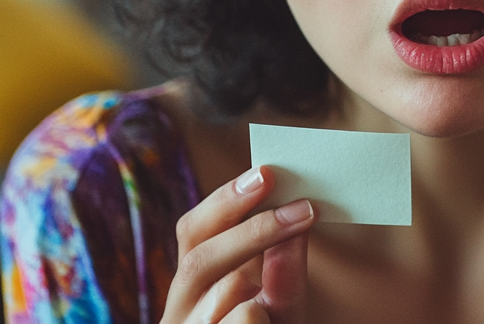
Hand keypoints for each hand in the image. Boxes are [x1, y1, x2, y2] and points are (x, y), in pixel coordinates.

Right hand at [161, 166, 313, 323]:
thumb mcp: (282, 302)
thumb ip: (285, 269)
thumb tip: (297, 214)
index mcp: (192, 284)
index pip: (194, 232)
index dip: (226, 200)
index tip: (267, 174)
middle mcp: (179, 310)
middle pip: (198, 260)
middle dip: (253, 231)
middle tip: (304, 209)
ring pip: (223, 295)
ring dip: (259, 287)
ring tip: (273, 297)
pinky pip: (244, 319)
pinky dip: (264, 322)